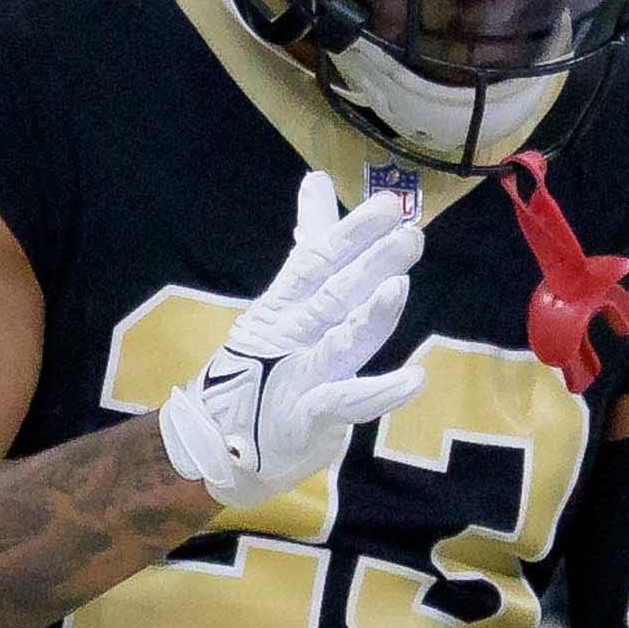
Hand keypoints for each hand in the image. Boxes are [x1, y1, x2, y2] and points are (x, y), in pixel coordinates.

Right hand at [156, 172, 428, 505]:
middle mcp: (290, 335)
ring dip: (369, 318)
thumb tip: (317, 180)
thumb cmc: (261, 366)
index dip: (352, 233)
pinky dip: (379, 393)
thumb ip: (310, 242)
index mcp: (284, 306)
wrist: (213, 447)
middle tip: (409, 234)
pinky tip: (414, 380)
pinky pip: (346, 403)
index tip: (389, 204)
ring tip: (397, 289)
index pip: (318, 261)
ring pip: (339, 343)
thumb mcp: (284, 300)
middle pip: (333, 295)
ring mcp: (297, 376)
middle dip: (370, 264)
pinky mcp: (308, 417)